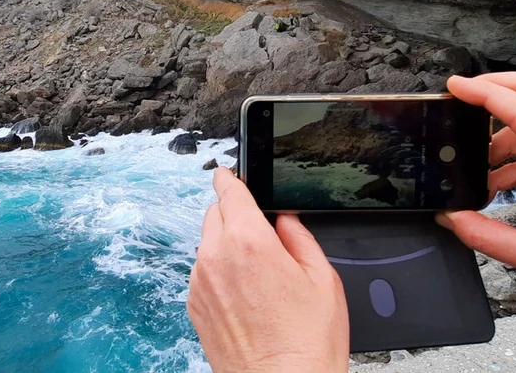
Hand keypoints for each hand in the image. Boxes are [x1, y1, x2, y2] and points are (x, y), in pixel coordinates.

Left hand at [188, 168, 348, 372]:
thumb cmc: (304, 343)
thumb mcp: (321, 279)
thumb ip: (300, 237)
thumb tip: (285, 220)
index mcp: (250, 242)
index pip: (229, 191)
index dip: (230, 178)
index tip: (229, 173)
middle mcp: (216, 257)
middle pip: (215, 215)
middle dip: (234, 216)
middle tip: (261, 237)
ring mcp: (200, 283)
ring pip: (207, 245)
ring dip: (226, 247)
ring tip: (258, 277)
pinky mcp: (194, 305)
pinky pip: (202, 273)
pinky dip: (218, 274)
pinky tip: (244, 296)